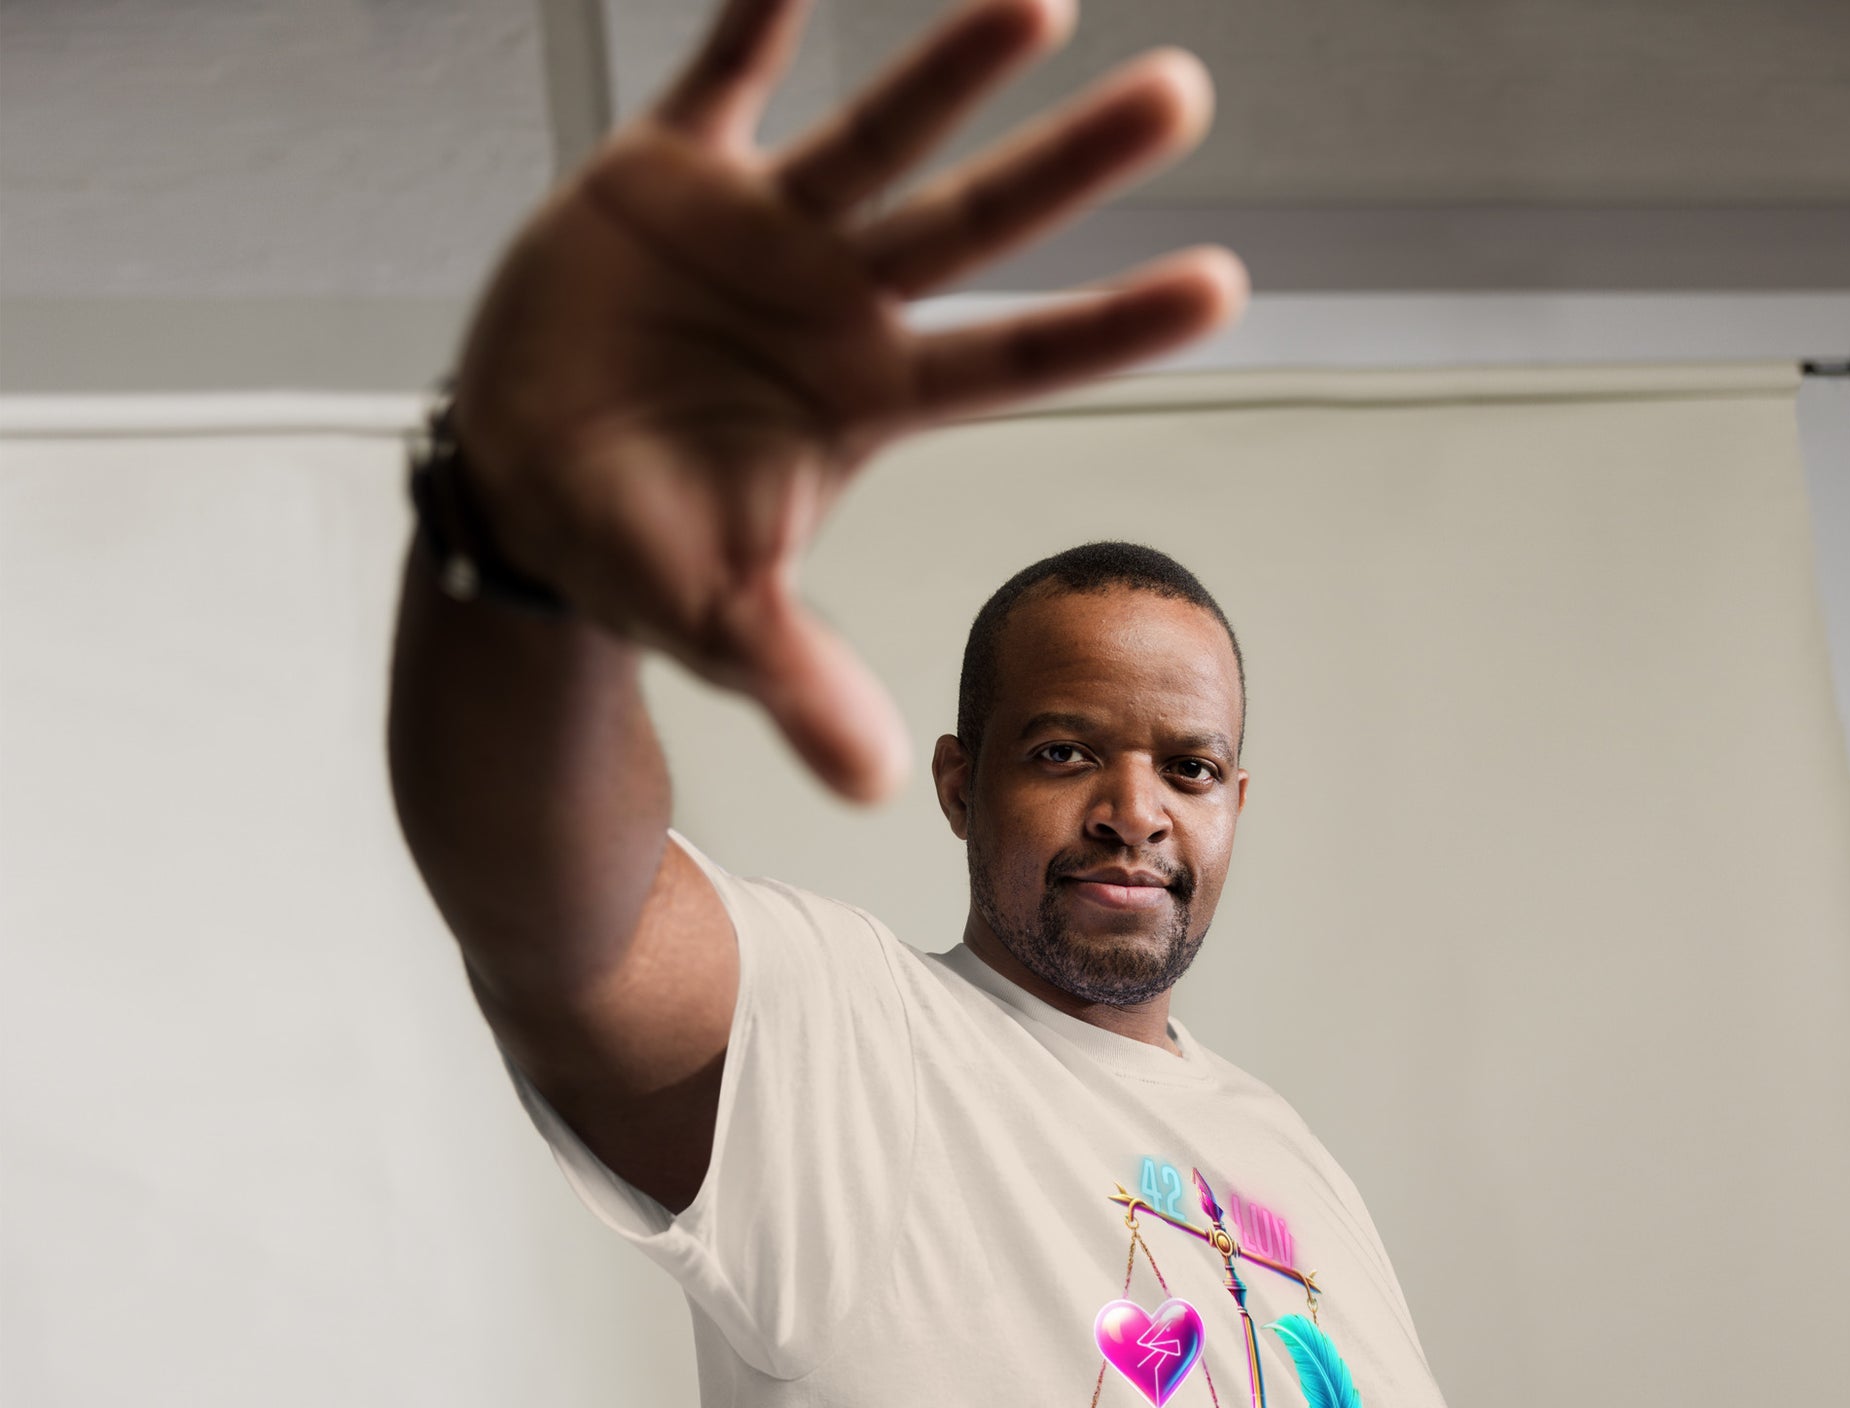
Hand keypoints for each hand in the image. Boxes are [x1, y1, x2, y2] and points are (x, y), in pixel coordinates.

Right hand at [451, 0, 1246, 800]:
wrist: (522, 486)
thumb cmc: (636, 551)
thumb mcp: (717, 623)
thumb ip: (799, 682)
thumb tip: (875, 786)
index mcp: (866, 400)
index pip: (1015, 362)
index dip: (1112, 327)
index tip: (1224, 287)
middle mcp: (835, 304)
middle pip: (975, 227)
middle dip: (1071, 166)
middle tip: (1184, 98)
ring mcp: (758, 234)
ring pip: (874, 135)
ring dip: (951, 69)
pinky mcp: (664, 177)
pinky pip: (720, 75)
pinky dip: (757, 15)